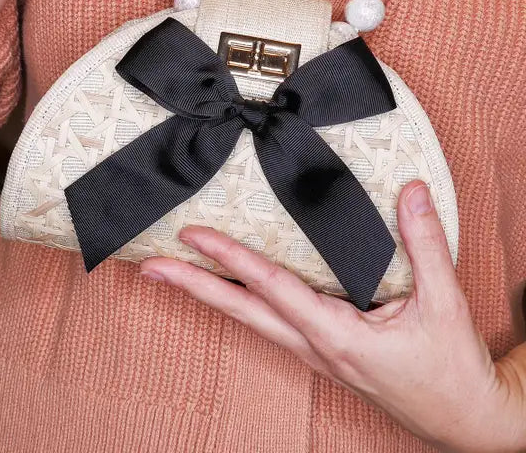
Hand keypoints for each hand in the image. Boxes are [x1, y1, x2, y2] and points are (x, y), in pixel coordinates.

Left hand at [141, 181, 525, 452]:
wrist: (463, 422)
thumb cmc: (449, 370)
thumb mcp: (444, 305)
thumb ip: (424, 243)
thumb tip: (412, 191)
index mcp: (336, 335)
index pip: (271, 287)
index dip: (229, 258)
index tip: (192, 237)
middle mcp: (313, 345)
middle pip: (240, 311)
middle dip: (192, 288)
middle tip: (150, 267)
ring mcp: (312, 352)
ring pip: (249, 319)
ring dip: (208, 295)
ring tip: (172, 274)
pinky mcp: (319, 351)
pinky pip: (268, 323)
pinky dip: (240, 302)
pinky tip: (228, 289)